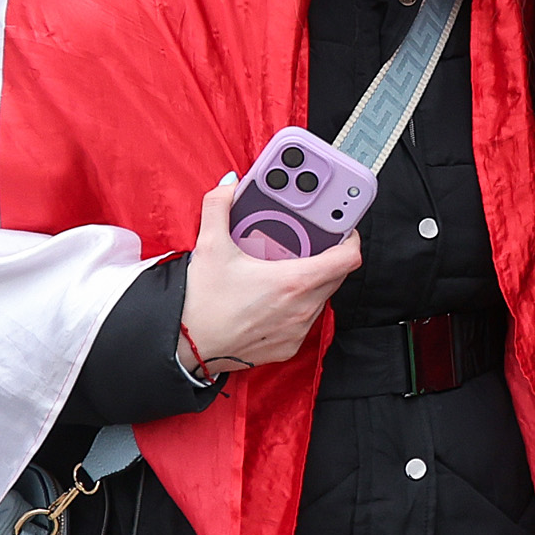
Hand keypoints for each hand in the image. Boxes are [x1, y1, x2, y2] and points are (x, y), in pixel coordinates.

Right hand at [176, 169, 363, 372]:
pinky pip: (305, 319)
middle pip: (336, 275)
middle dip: (327, 254)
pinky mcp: (288, 347)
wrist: (185, 348)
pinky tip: (274, 294)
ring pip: (322, 297)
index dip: (350, 237)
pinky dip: (298, 304)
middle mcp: (302, 309)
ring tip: (286, 265)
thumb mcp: (209, 247)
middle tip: (306, 240)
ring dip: (312, 280)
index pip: (348, 257)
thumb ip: (219, 206)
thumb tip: (229, 186)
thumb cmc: (200, 303)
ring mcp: (297, 330)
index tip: (340, 225)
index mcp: (294, 282)